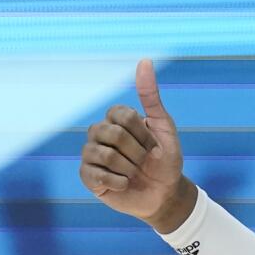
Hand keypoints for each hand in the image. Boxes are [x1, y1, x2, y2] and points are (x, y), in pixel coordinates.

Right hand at [79, 59, 197, 232]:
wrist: (165, 193)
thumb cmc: (165, 159)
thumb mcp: (164, 126)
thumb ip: (151, 95)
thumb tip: (144, 61)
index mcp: (116, 119)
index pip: (120, 114)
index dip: (142, 133)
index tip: (154, 144)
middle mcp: (100, 133)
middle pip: (112, 133)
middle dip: (136, 151)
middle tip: (145, 162)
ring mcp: (91, 155)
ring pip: (103, 153)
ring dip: (128, 167)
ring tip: (135, 173)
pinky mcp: (88, 177)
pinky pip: (95, 174)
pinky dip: (118, 182)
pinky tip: (125, 185)